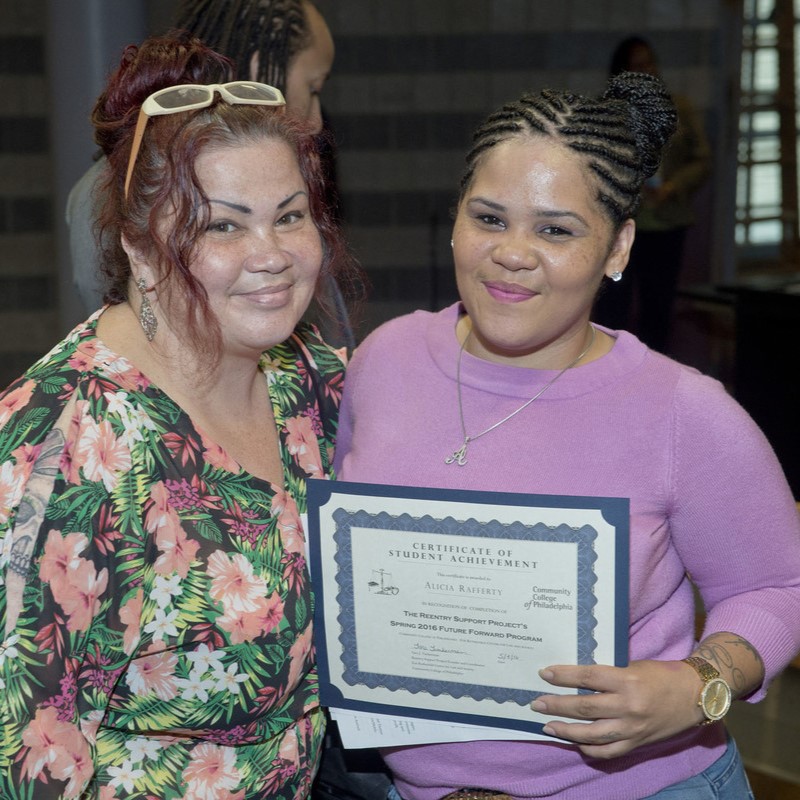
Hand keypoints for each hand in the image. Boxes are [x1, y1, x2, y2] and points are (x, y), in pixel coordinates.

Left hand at [531, 659, 702, 758]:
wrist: (695, 695)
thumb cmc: (662, 674)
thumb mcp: (633, 666)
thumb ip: (608, 674)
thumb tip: (576, 677)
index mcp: (627, 681)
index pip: (588, 676)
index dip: (564, 676)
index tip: (545, 674)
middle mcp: (629, 706)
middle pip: (585, 707)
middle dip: (557, 705)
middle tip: (537, 703)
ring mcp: (633, 728)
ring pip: (592, 734)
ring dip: (567, 730)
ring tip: (548, 725)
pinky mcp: (638, 744)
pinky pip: (608, 751)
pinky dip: (589, 749)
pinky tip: (575, 742)